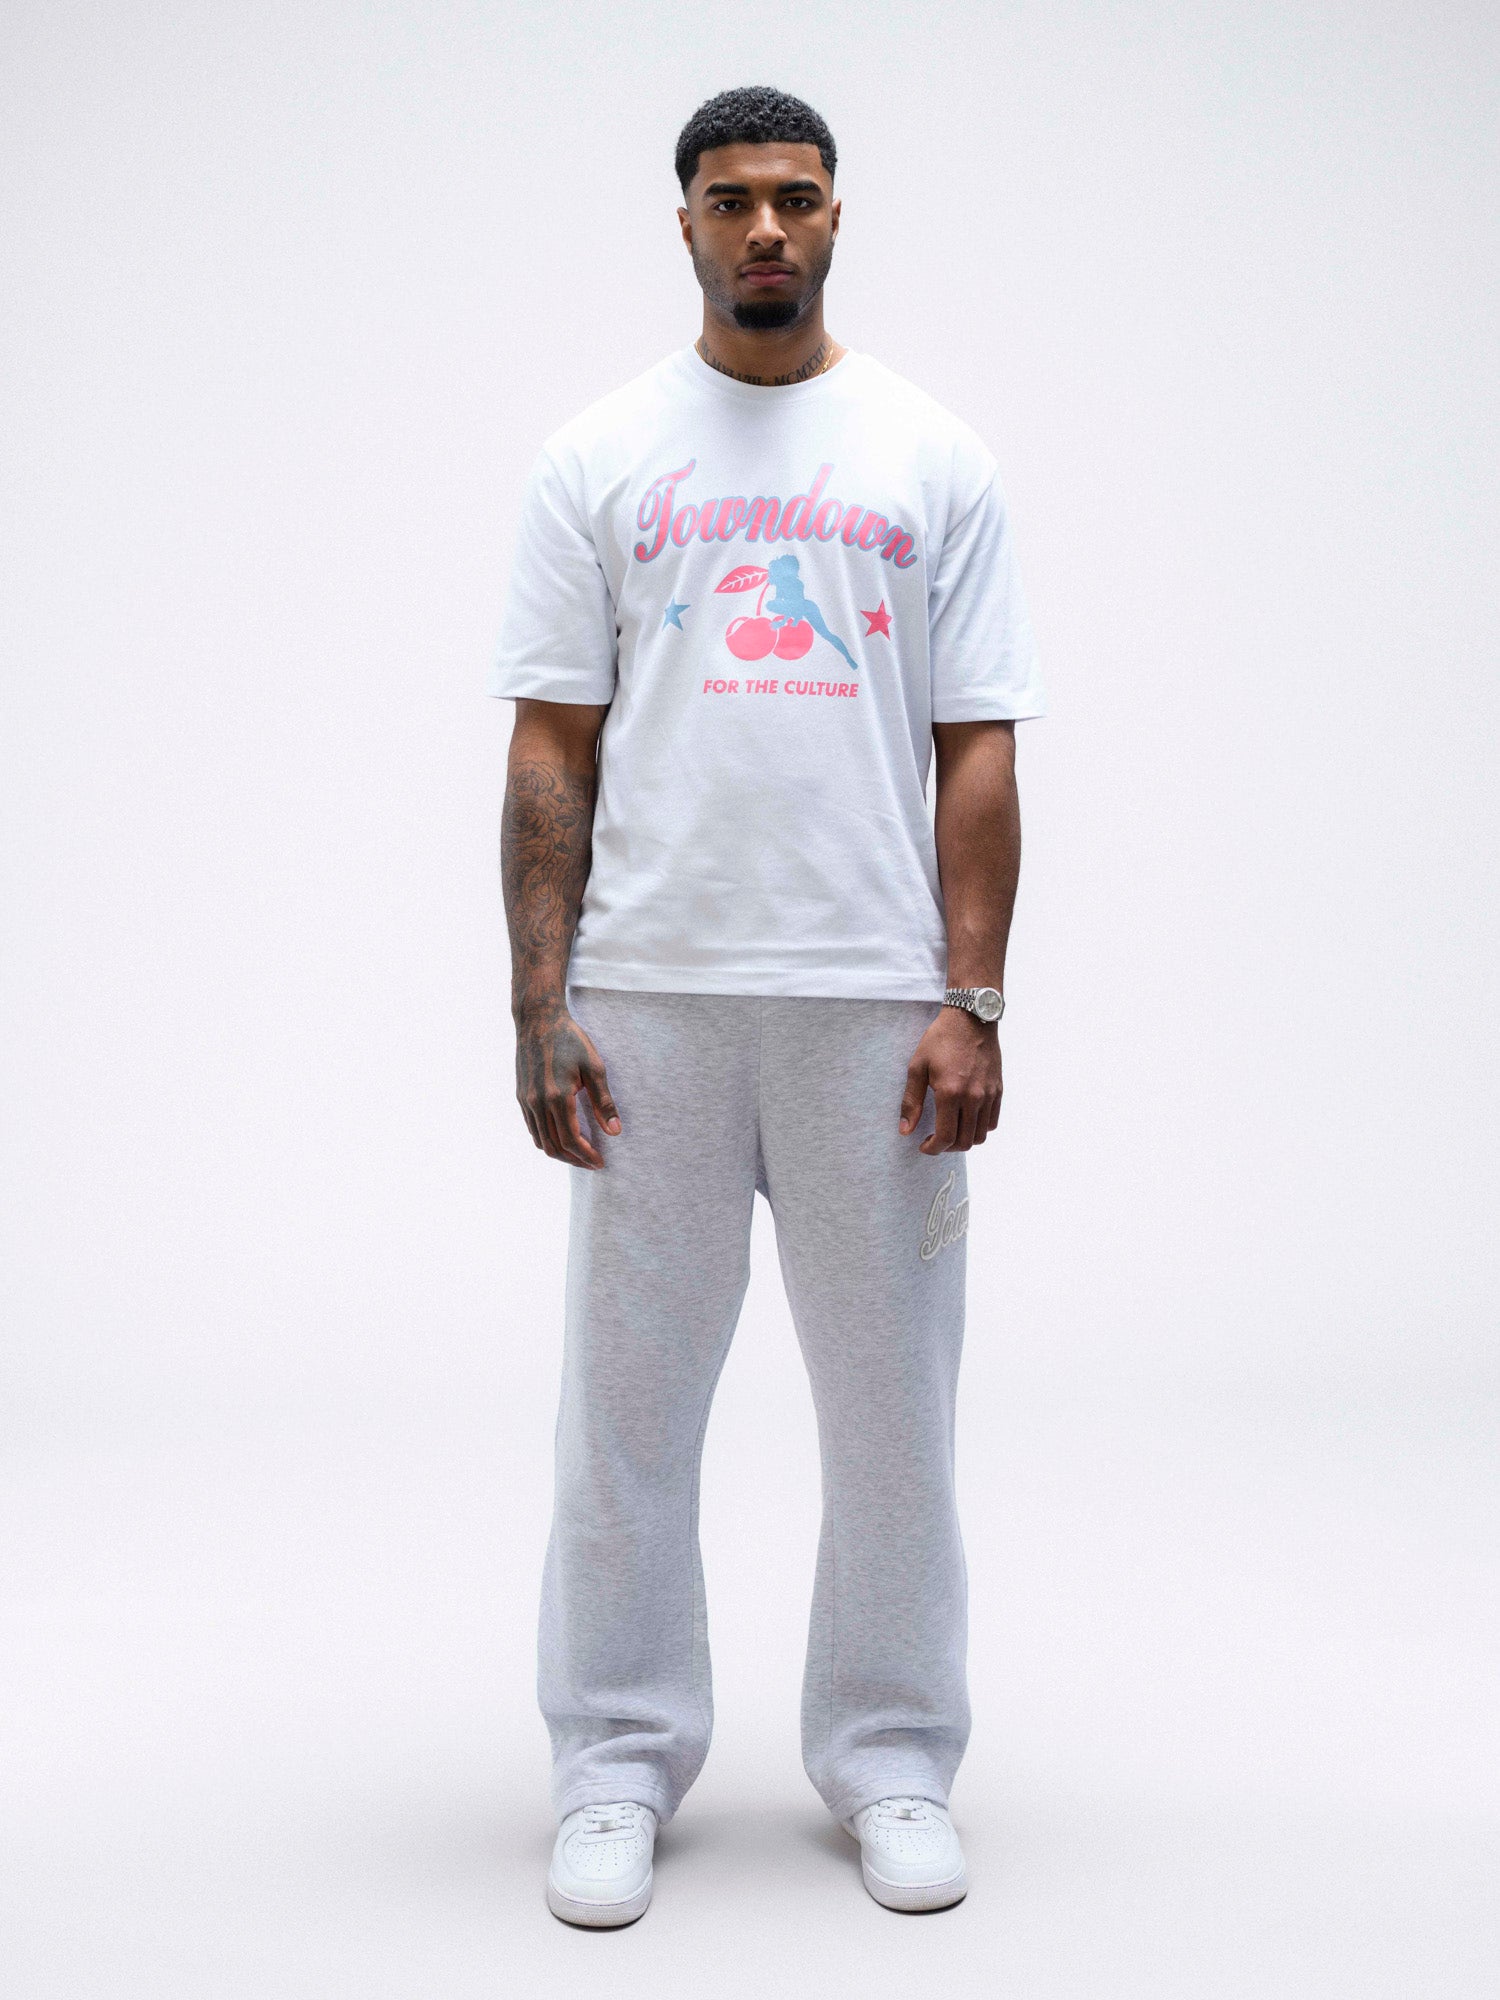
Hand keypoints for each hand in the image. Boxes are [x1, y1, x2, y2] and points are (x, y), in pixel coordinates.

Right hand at [514, 1006, 620, 1167]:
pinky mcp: (522, 1096)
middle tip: (592, 1163)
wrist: (539, 1020)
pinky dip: (547, 1140)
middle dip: (574, 1160)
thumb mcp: (594, 1067)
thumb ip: (604, 1102)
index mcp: (557, 1097)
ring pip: (540, 1141)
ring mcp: (527, 1100)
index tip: (600, 1162)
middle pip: (554, 1146)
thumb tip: (615, 1132)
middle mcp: (538, 1103)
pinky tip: (561, 1137)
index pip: (571, 1140)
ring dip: (560, 1153)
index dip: (586, 1155)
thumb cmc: (570, 1040)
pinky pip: (532, 1128)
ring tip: (579, 1155)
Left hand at [899, 1007, 1002, 1153]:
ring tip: (950, 1131)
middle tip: (934, 1140)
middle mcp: (973, 1097)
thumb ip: (911, 1101)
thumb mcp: (918, 1067)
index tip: (923, 1146)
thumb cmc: (941, 1040)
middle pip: (964, 1142)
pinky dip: (979, 1128)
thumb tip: (905, 1130)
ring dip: (964, 1140)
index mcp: (950, 1093)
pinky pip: (992, 1121)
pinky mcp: (998, 1090)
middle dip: (946, 1148)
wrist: (970, 1018)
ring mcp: (989, 1095)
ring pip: (981, 1136)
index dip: (932, 1149)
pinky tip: (966, 1119)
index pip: (945, 1137)